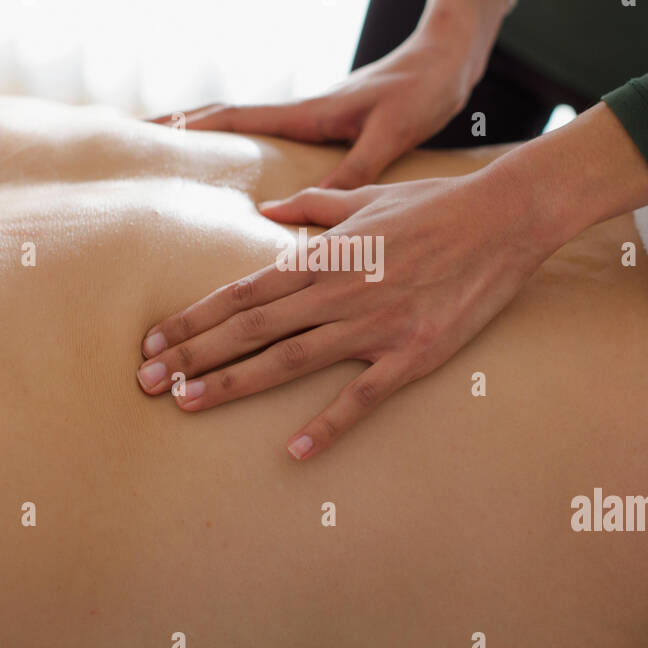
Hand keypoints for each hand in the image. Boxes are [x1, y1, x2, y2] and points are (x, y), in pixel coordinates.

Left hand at [135, 160, 564, 459]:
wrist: (502, 218)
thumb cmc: (433, 205)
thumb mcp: (367, 197)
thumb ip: (313, 208)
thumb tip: (267, 212)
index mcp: (323, 255)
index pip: (242, 291)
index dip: (194, 318)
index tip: (154, 340)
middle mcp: (337, 290)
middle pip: (250, 327)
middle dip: (193, 354)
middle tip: (146, 381)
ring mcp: (373, 324)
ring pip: (288, 359)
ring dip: (234, 382)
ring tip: (188, 403)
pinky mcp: (411, 354)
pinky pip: (361, 396)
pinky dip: (329, 424)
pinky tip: (295, 451)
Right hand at [149, 19, 480, 189]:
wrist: (447, 63)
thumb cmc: (421, 93)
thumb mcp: (389, 134)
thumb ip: (353, 169)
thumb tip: (306, 210)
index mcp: (307, 113)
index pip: (234, 117)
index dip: (188, 124)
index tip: (143, 130)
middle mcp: (301, 115)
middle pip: (227, 121)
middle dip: (181, 130)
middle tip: (134, 146)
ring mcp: (311, 122)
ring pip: (247, 132)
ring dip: (209, 141)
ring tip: (171, 164)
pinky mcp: (328, 131)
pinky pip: (274, 143)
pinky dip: (246, 152)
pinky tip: (242, 176)